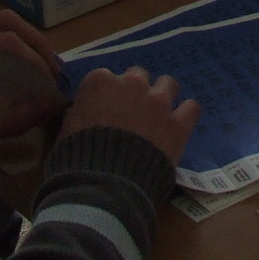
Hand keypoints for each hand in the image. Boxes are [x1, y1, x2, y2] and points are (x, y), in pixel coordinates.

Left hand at [0, 9, 67, 151]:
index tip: (52, 87)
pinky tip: (13, 69)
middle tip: (52, 70)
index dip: (36, 61)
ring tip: (38, 65)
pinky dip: (4, 44)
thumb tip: (50, 104)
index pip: (5, 42)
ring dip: (20, 38)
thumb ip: (11, 120)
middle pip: (1, 20)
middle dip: (33, 42)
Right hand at [60, 65, 201, 167]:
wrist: (104, 183)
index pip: (104, 77)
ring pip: (168, 83)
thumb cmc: (77, 156)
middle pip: (137, 76)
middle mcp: (131, 84)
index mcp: (100, 82)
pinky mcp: (178, 123)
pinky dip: (185, 114)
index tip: (104, 109)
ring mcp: (158, 102)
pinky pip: (191, 107)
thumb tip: (86, 112)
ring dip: (163, 96)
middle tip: (132, 113)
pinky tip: (179, 124)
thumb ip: (81, 113)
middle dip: (135, 91)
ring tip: (159, 115)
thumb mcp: (67, 128)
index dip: (106, 94)